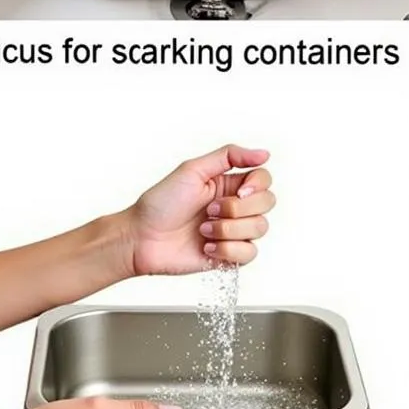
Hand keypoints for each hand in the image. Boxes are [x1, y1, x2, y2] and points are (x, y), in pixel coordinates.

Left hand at [127, 144, 273, 273]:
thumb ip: (229, 156)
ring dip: (228, 230)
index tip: (239, 191)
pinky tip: (206, 247)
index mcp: (229, 184)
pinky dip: (227, 250)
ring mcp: (234, 232)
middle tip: (209, 211)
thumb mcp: (192, 170)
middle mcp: (235, 207)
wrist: (141, 239)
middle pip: (268, 203)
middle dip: (238, 209)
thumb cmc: (160, 204)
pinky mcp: (229, 255)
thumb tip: (264, 153)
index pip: (264, 179)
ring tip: (203, 231)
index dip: (257, 185)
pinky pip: (249, 253)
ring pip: (260, 228)